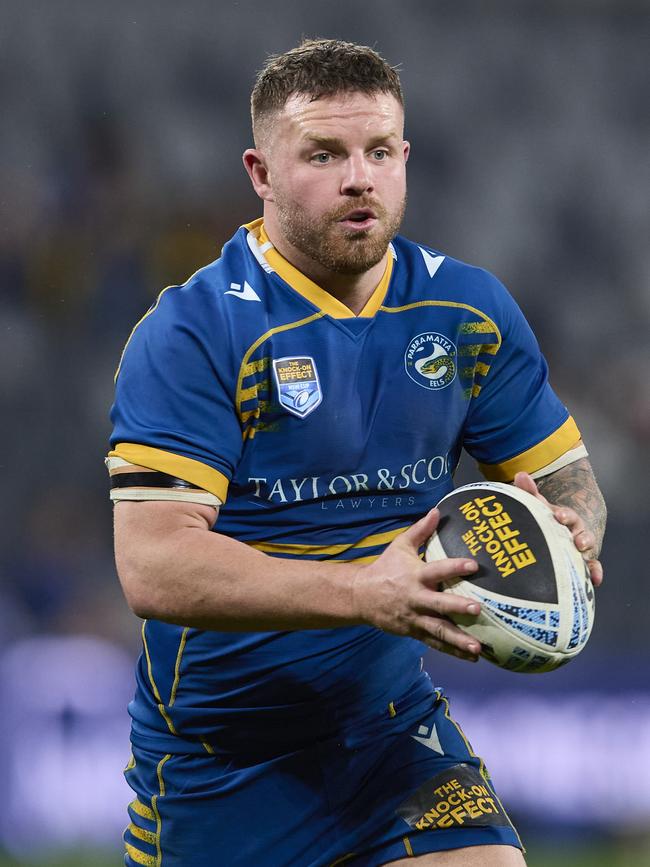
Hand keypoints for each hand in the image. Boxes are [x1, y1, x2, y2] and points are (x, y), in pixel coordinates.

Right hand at [351, 509, 481, 661]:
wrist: (360, 596)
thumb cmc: (385, 568)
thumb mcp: (400, 546)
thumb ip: (421, 530)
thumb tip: (438, 510)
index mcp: (414, 575)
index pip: (437, 570)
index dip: (455, 566)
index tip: (474, 565)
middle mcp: (415, 598)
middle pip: (438, 604)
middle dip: (457, 608)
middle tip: (477, 609)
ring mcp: (414, 618)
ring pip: (438, 630)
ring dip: (458, 640)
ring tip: (478, 648)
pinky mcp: (413, 631)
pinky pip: (435, 643)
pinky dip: (453, 651)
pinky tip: (472, 656)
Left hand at [513, 471, 602, 587]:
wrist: (562, 529)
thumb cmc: (546, 518)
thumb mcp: (538, 506)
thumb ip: (529, 492)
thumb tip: (521, 474)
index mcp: (565, 518)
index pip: (567, 515)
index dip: (564, 515)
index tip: (558, 516)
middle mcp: (577, 532)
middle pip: (582, 534)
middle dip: (581, 537)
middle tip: (577, 542)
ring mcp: (581, 548)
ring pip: (589, 551)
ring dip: (588, 555)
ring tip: (584, 561)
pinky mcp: (584, 563)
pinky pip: (592, 568)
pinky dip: (595, 573)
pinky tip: (594, 580)